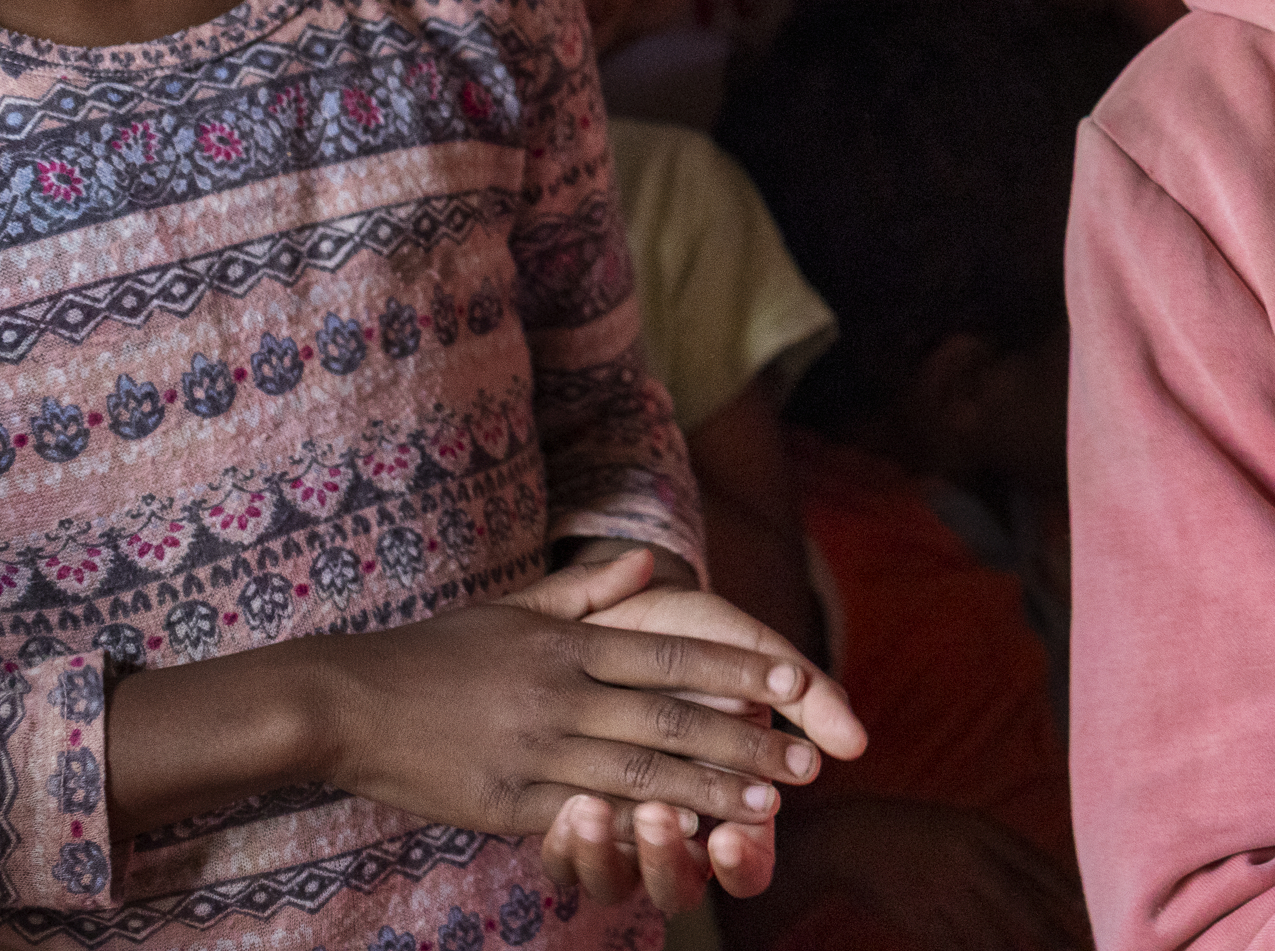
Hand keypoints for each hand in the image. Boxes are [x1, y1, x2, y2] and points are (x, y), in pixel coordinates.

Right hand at [290, 558, 841, 913]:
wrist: (345, 703)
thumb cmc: (435, 653)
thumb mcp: (512, 609)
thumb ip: (587, 592)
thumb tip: (649, 560)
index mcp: (568, 646)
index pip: (673, 656)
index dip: (737, 672)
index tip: (795, 685)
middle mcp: (560, 695)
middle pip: (670, 721)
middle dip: (745, 742)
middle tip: (806, 763)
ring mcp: (534, 751)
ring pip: (639, 775)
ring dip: (709, 791)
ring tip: (768, 804)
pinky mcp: (505, 802)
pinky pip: (583, 815)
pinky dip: (637, 826)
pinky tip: (683, 836)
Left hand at [524, 549, 870, 907]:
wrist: (605, 607)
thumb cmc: (688, 631)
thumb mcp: (751, 649)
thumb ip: (809, 696)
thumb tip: (857, 744)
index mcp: (730, 797)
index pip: (747, 867)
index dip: (742, 863)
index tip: (733, 833)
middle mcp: (675, 825)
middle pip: (678, 890)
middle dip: (667, 862)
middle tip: (662, 817)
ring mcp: (616, 828)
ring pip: (614, 884)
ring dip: (610, 856)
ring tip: (598, 810)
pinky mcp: (560, 817)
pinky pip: (562, 860)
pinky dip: (566, 844)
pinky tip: (569, 807)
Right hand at [747, 800, 1090, 950]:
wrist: (854, 838)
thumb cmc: (922, 832)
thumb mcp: (967, 828)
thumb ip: (1008, 855)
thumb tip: (1056, 888)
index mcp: (984, 831)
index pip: (1039, 867)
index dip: (1071, 896)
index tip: (1097, 916)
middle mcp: (968, 862)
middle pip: (1023, 908)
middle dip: (1057, 936)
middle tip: (1088, 950)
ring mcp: (943, 893)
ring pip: (994, 938)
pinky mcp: (921, 919)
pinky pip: (960, 948)